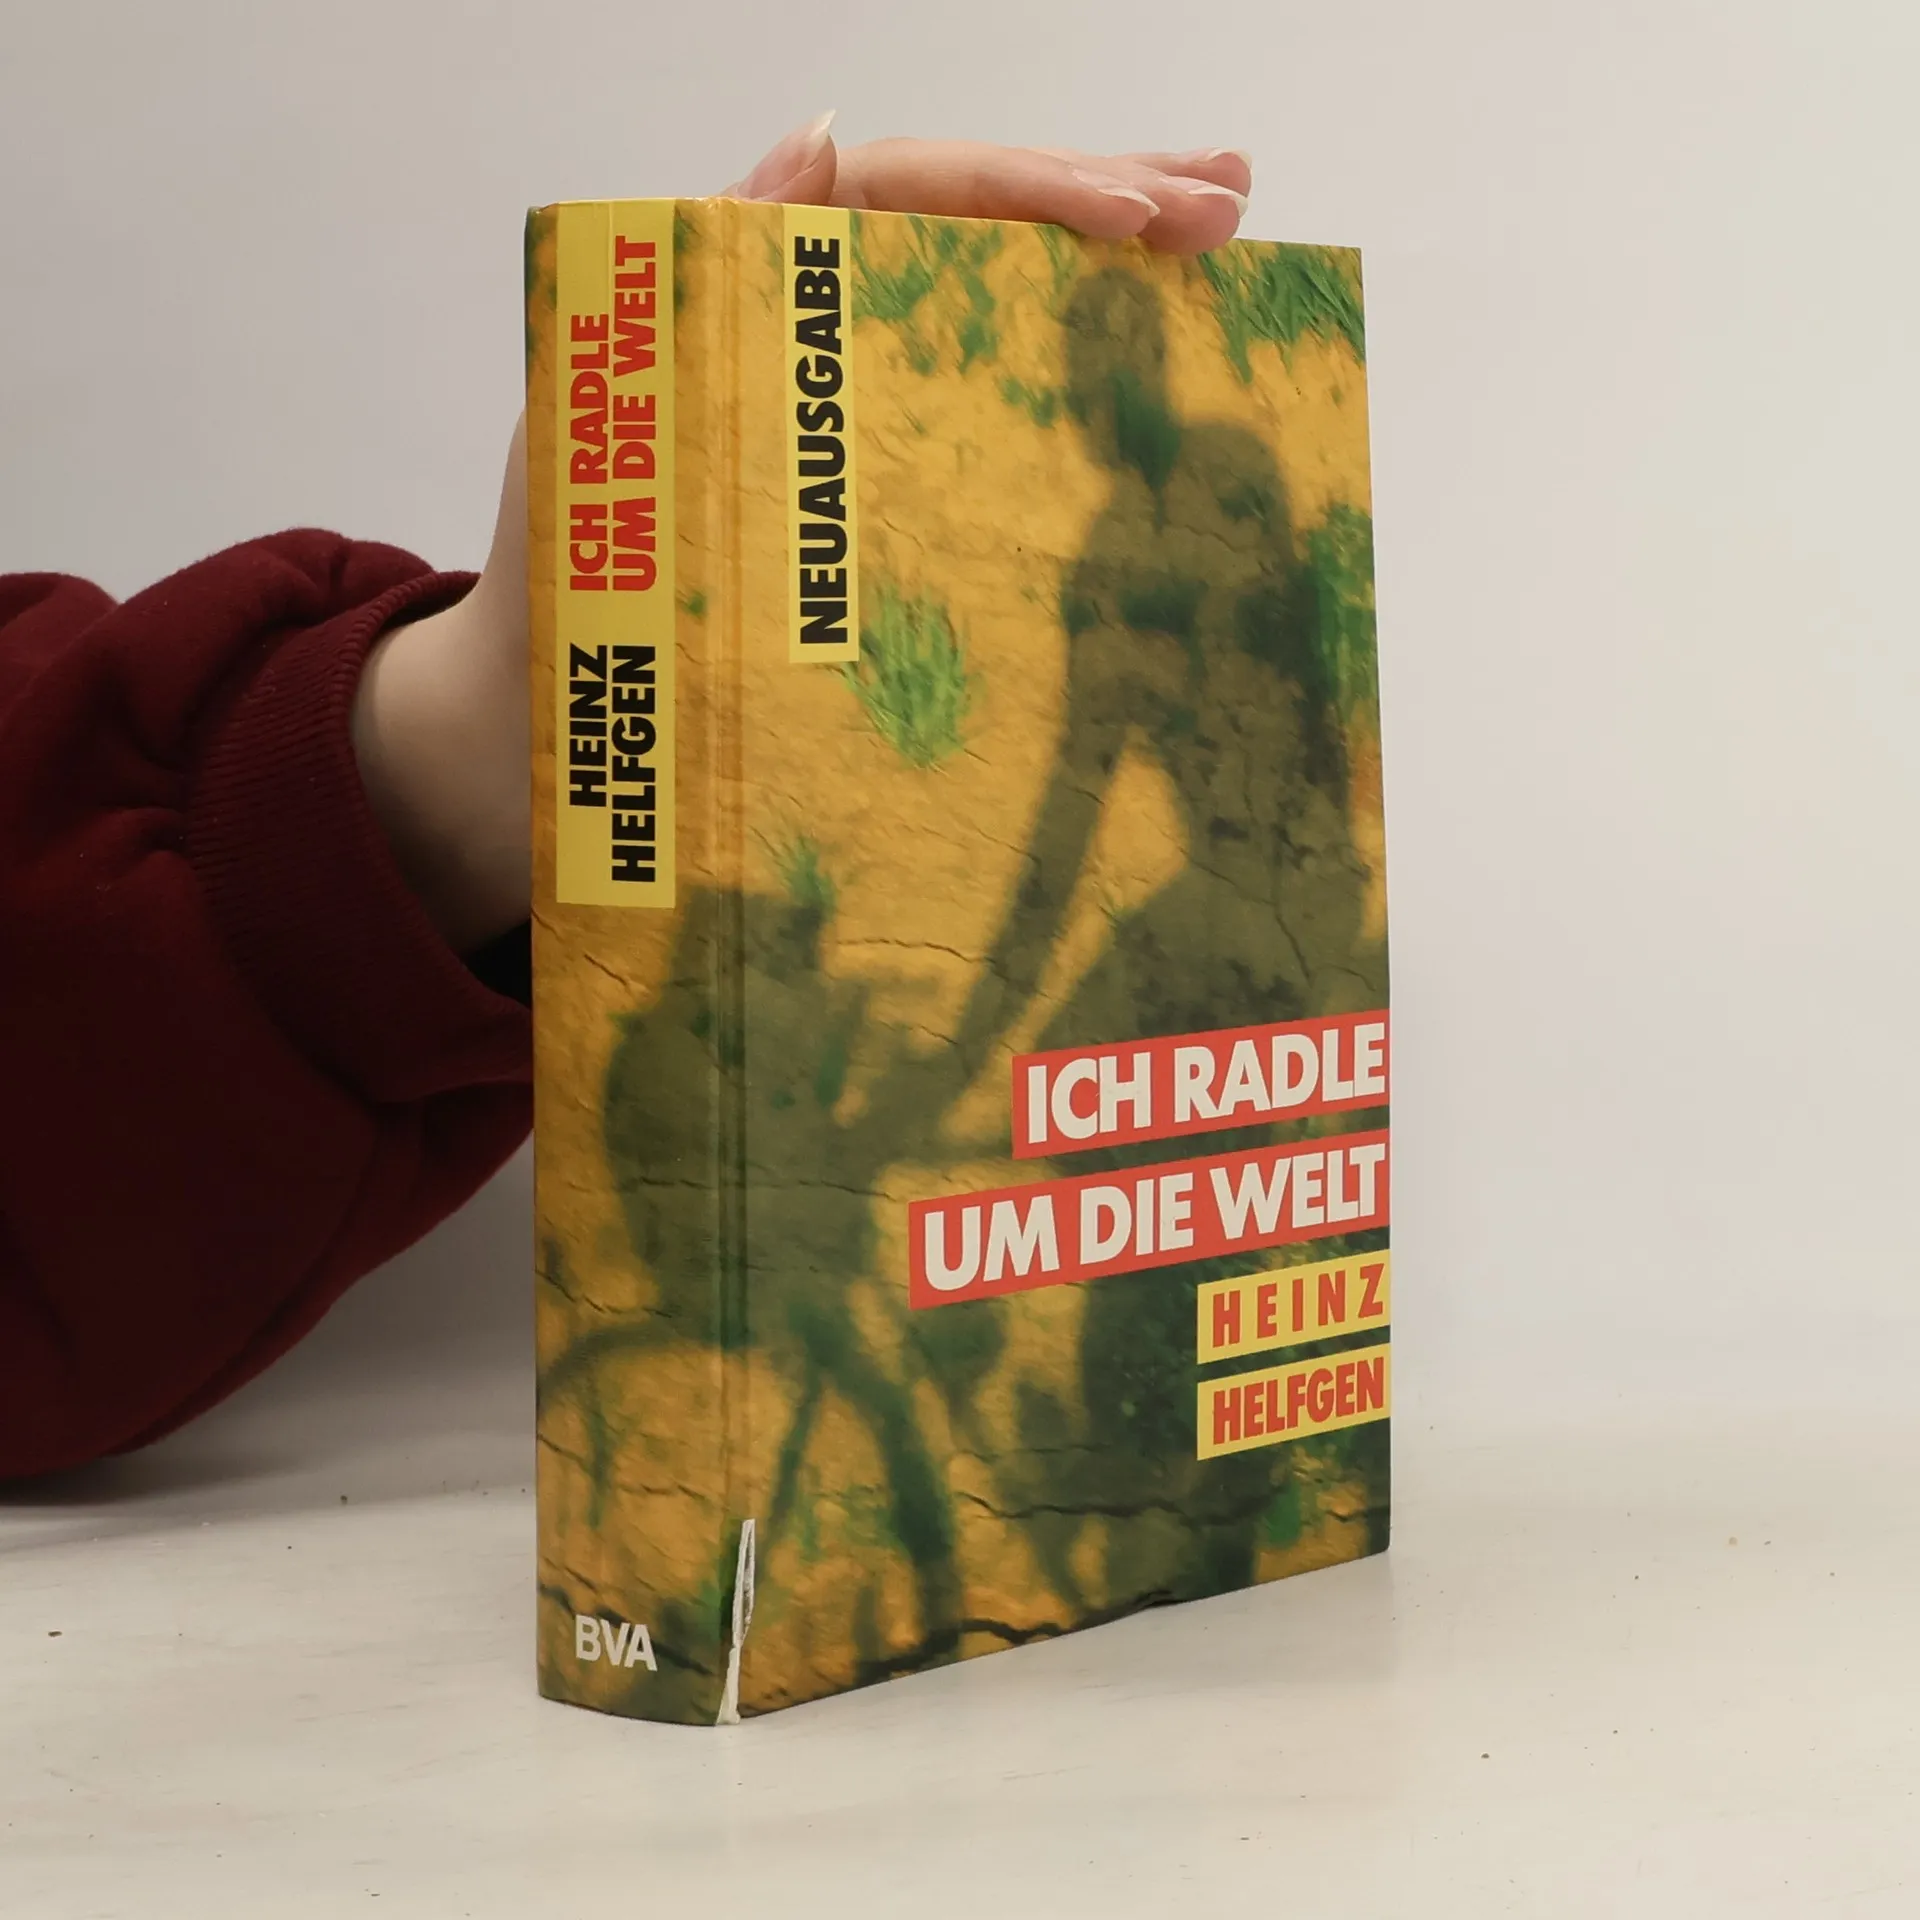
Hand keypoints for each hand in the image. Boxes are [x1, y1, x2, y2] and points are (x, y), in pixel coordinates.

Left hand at [355, 126, 1252, 951]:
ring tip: (1223, 229)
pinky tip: (1146, 357)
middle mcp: (809, 330)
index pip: (909, 191)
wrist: (546, 728)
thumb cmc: (560, 580)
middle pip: (970, 228)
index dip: (1028, 191)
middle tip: (1231, 197)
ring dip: (1109, 263)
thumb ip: (701, 272)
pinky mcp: (867, 492)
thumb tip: (822, 133)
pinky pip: (977, 410)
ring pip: (988, 305)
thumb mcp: (608, 414)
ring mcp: (848, 408)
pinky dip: (1065, 379)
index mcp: (747, 286)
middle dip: (1105, 198)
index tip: (1138, 219)